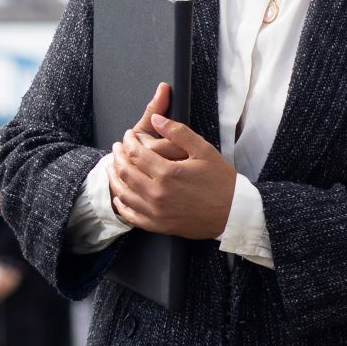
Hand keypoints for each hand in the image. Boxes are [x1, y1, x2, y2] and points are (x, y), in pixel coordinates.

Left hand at [106, 83, 233, 238]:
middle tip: (117, 147)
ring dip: (114, 177)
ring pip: (124, 193)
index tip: (127, 135)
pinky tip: (119, 196)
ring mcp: (156, 212)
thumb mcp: (203, 150)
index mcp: (167, 173)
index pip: (136, 153)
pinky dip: (121, 204)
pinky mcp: (159, 226)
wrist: (234, 214)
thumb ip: (178, 132)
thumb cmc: (221, 181)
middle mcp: (157, 194)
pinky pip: (132, 216)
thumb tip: (156, 119)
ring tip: (112, 166)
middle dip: (117, 156)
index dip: (128, 141)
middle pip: (125, 172)